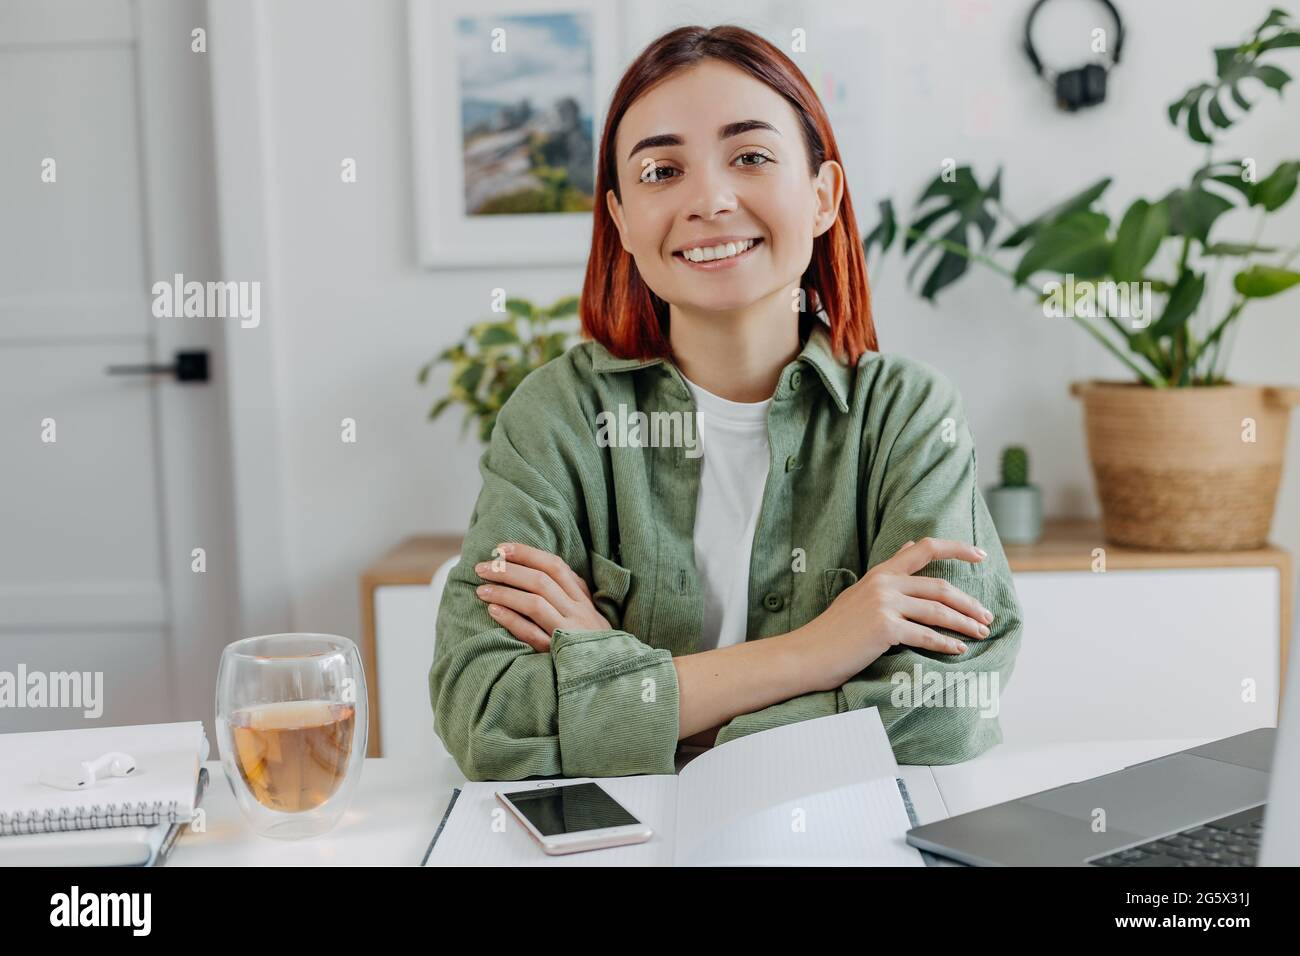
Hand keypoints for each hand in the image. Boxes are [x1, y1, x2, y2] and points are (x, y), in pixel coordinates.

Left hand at [472, 542, 610, 651]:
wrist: (611, 675)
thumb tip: (538, 567)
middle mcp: (578, 612)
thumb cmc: (591, 644)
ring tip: (481, 589)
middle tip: (482, 567)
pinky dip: (511, 620)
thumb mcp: (587, 614)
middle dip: (508, 570)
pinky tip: (493, 611)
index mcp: (582, 599)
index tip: (501, 548)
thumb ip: (569, 593)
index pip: (554, 566)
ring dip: (505, 592)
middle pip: (541, 582)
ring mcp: (569, 632)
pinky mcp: (558, 654)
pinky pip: (532, 634)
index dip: (527, 554)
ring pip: (535, 604)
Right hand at [798, 537, 995, 690]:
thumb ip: (890, 571)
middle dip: (969, 603)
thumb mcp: (861, 591)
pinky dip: (946, 644)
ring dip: (965, 624)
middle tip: (987, 617)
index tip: (981, 556)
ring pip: (938, 611)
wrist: (807, 653)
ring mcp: (884, 605)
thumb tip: (911, 545)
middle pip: (940, 587)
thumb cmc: (835, 629)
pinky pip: (926, 635)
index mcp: (880, 572)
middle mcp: (884, 583)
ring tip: (981, 633)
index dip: (957, 549)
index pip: (925, 548)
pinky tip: (959, 651)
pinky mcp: (884, 628)